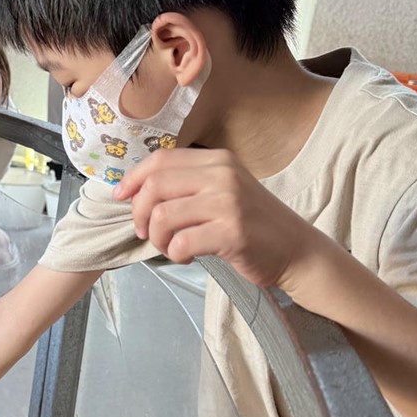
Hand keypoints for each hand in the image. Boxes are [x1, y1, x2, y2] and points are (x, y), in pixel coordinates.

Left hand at [112, 147, 316, 292]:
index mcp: (217, 160)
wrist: (296, 250)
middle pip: (155, 187)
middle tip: (145, 233)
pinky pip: (182, 242)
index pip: (160, 160)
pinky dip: (176, 254)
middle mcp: (222, 175)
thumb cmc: (252, 224)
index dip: (133, 179)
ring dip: (157, 238)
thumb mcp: (224, 191)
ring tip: (170, 247)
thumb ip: (188, 185)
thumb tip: (136, 192)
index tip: (121, 198)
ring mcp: (228, 202)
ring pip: (163, 216)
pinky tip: (187, 256)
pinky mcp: (232, 232)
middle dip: (140, 214)